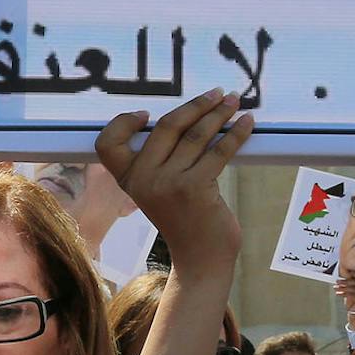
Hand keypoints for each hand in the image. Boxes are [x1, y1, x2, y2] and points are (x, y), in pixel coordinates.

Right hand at [96, 89, 251, 273]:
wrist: (200, 260)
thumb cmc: (184, 221)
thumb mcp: (158, 191)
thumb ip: (161, 162)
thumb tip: (188, 120)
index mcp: (128, 180)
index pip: (108, 143)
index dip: (123, 123)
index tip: (147, 114)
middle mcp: (143, 180)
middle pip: (166, 127)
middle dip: (196, 106)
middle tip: (217, 94)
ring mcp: (168, 183)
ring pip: (196, 135)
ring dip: (219, 114)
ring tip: (233, 101)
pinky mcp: (195, 188)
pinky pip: (218, 151)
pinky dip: (235, 134)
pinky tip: (246, 123)